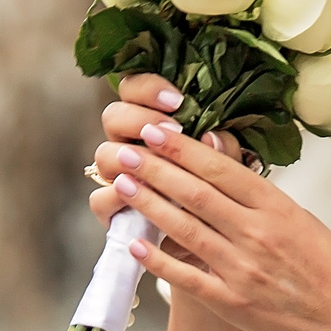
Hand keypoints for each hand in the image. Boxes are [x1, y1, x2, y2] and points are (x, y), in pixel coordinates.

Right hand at [89, 73, 235, 227]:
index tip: (178, 100)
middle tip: (171, 129)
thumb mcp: (229, 170)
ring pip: (103, 154)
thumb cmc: (217, 196)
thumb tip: (213, 136)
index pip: (135, 88)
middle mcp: (130, 144)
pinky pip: (100, 199)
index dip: (149, 88)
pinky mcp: (112, 210)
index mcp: (154, 122)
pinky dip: (117, 196)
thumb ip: (225, 151)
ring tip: (156, 163)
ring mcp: (118, 177)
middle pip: (112, 115)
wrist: (208, 242)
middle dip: (139, 117)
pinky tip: (138, 195)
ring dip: (128, 155)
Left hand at [113, 121, 330, 330]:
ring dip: (149, 205)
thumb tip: (216, 155)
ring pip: (185, 230)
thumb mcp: (297, 214)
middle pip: (196, 194)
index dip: (182, 149)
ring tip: (123, 185)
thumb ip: (256, 190)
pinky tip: (134, 244)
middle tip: (125, 152)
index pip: (220, 169)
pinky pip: (187, 278)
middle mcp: (256, 234)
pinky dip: (158, 260)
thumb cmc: (323, 263)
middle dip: (155, 169)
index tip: (154, 131)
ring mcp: (242, 269)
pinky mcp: (232, 302)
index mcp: (275, 207)